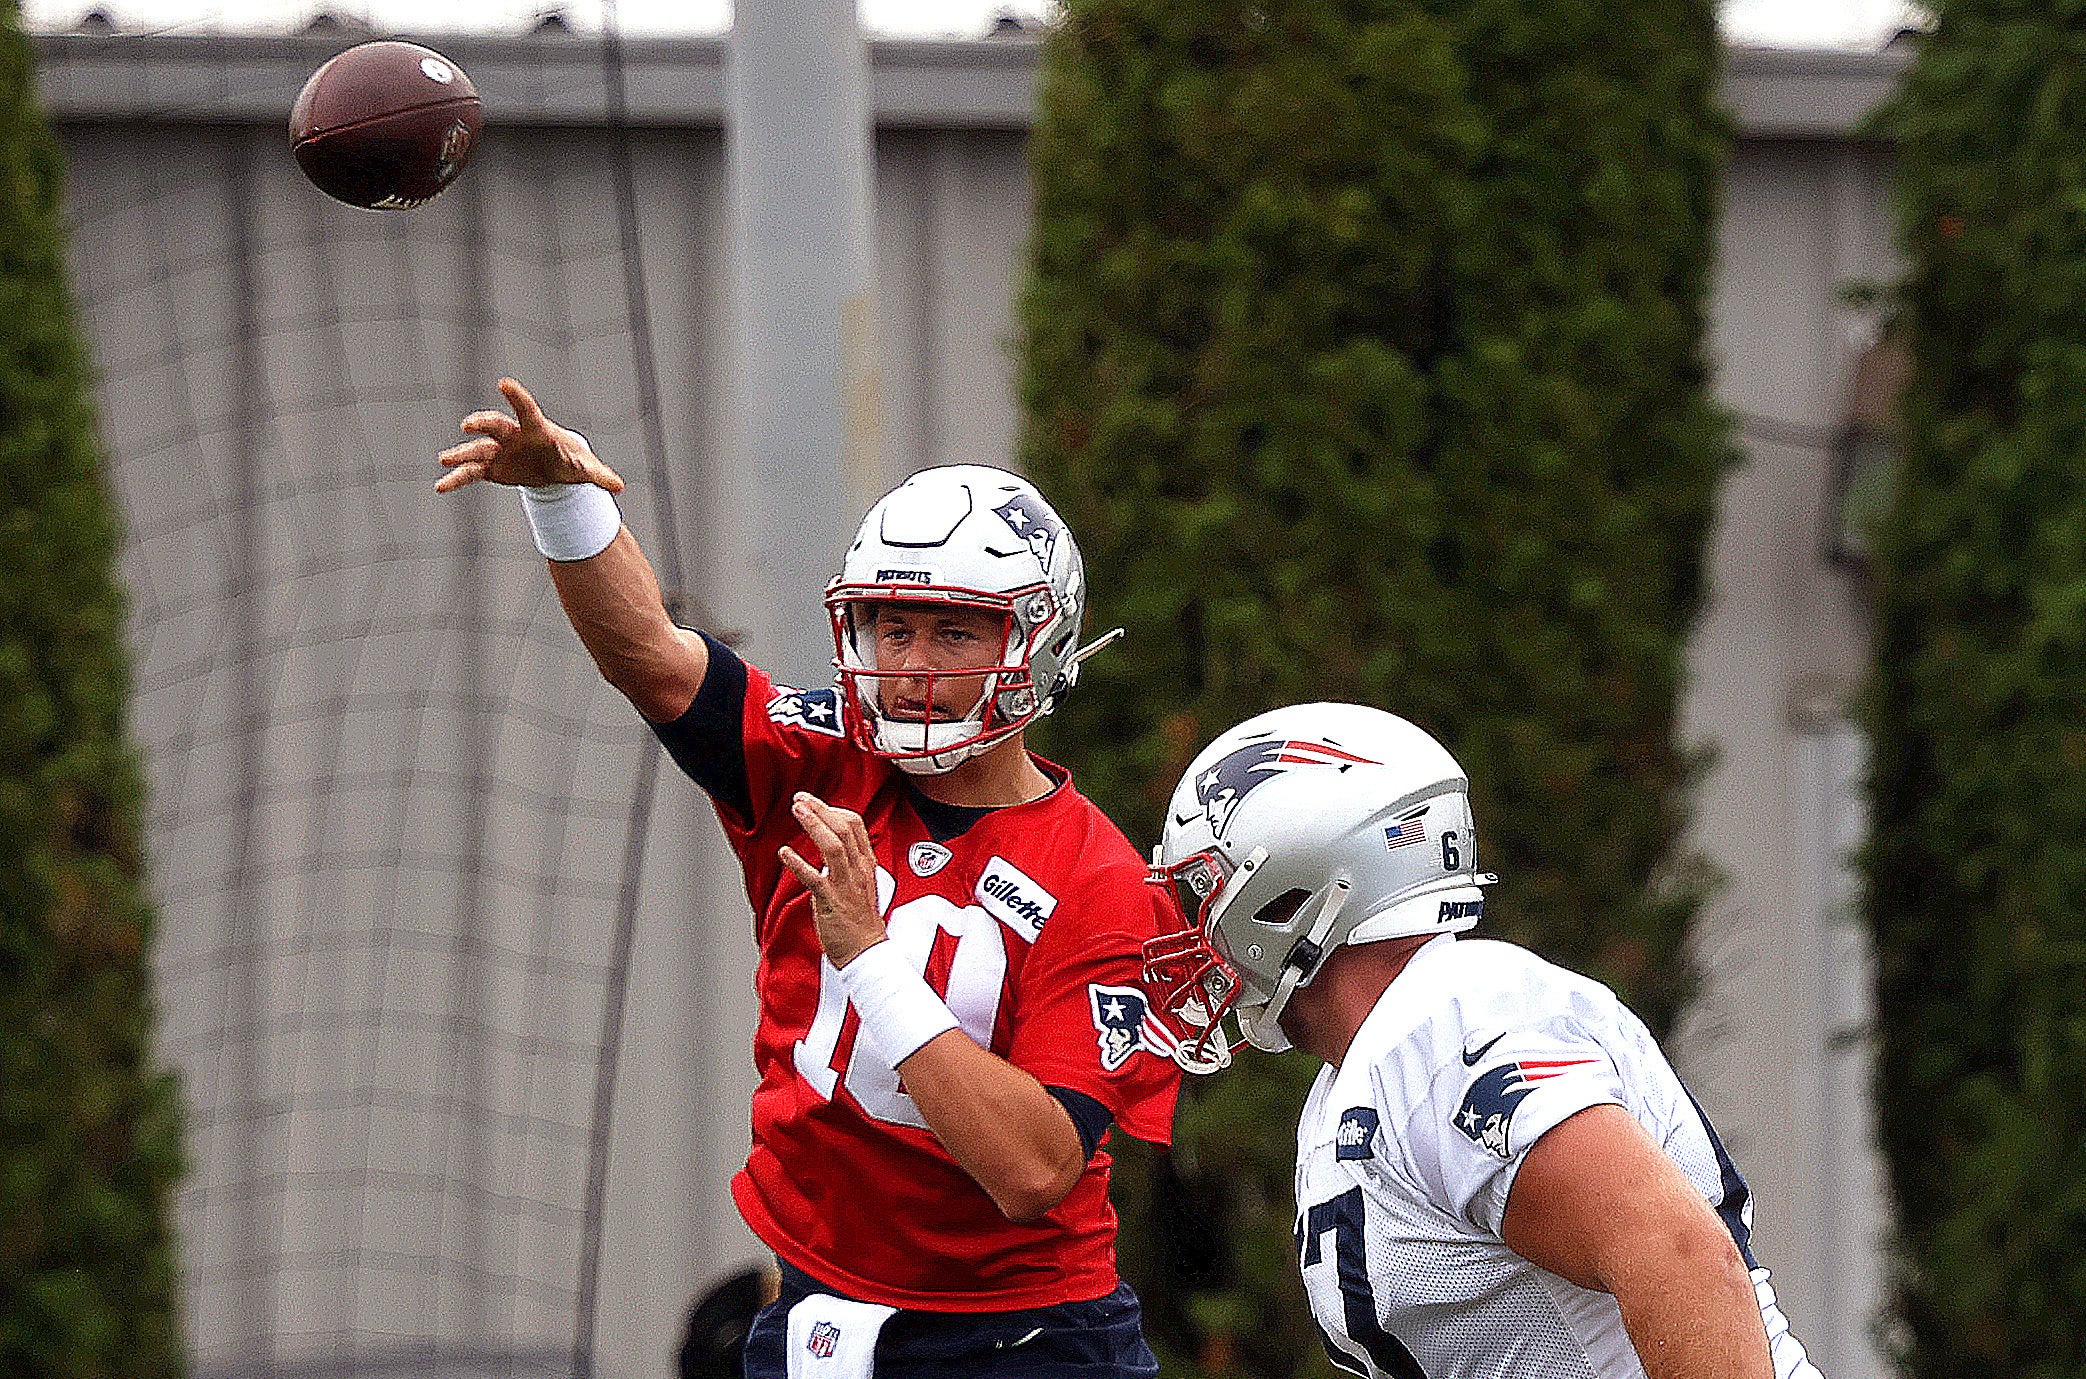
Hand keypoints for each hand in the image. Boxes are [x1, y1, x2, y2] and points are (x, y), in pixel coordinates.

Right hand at [435, 377, 626, 493]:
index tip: (504, 383)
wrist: (552, 469)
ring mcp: (499, 451)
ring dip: (462, 454)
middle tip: (468, 425)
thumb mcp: (583, 469)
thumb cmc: (568, 460)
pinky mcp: (491, 468)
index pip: (526, 410)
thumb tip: (620, 486)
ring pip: (477, 449)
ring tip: (445, 459)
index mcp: (536, 430)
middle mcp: (513, 436)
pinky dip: (457, 479)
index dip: (517, 397)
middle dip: (482, 424)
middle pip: (496, 425)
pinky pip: (471, 472)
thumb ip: (598, 475)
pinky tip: (441, 486)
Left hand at [778, 792, 886, 968]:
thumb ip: (848, 866)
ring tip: (797, 811)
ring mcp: (846, 884)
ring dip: (814, 825)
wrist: (866, 953)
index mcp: (866, 865)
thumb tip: (828, 855)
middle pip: (844, 829)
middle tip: (801, 799)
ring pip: (833, 846)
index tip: (817, 804)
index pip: (855, 826)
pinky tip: (784, 853)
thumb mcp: (861, 886)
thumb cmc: (861, 923)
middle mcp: (858, 870)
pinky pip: (814, 878)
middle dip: (821, 809)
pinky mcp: (831, 901)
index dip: (834, 809)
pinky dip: (798, 863)